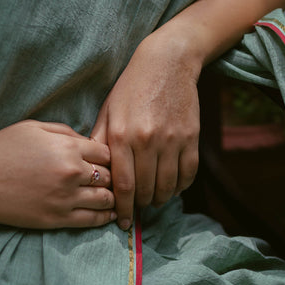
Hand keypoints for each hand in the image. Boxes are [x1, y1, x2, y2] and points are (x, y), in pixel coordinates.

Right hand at [0, 121, 114, 229]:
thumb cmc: (0, 149)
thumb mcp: (34, 127)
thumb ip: (65, 132)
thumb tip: (88, 142)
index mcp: (67, 147)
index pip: (107, 153)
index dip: (108, 157)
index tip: (105, 162)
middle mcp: (71, 172)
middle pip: (110, 176)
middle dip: (112, 177)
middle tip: (111, 181)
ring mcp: (65, 198)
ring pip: (106, 199)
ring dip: (111, 198)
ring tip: (112, 198)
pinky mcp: (56, 219)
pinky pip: (92, 220)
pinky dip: (104, 217)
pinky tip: (107, 214)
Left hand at [91, 31, 200, 228]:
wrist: (167, 63)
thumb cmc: (131, 88)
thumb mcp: (108, 112)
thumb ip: (99, 143)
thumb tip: (92, 174)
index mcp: (121, 136)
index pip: (123, 186)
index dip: (123, 209)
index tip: (123, 222)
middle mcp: (146, 141)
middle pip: (146, 190)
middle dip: (141, 205)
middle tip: (137, 210)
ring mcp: (171, 140)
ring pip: (168, 186)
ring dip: (160, 199)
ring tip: (153, 200)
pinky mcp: (191, 137)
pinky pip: (188, 174)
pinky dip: (180, 187)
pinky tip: (172, 188)